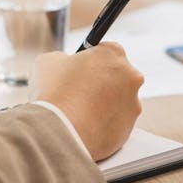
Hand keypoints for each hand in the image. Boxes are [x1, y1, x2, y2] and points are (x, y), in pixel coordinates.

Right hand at [29, 43, 143, 160]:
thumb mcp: (49, 61)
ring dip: (104, 105)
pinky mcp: (130, 128)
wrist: (62, 131)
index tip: (81, 70)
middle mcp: (131, 76)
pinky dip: (103, 125)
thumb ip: (63, 59)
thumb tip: (64, 64)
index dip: (91, 62)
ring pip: (119, 102)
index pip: (106, 52)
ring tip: (80, 113)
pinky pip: (116, 124)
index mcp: (114, 53)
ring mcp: (133, 103)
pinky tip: (85, 126)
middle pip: (117, 76)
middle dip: (101, 83)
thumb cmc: (56, 92)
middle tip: (79, 93)